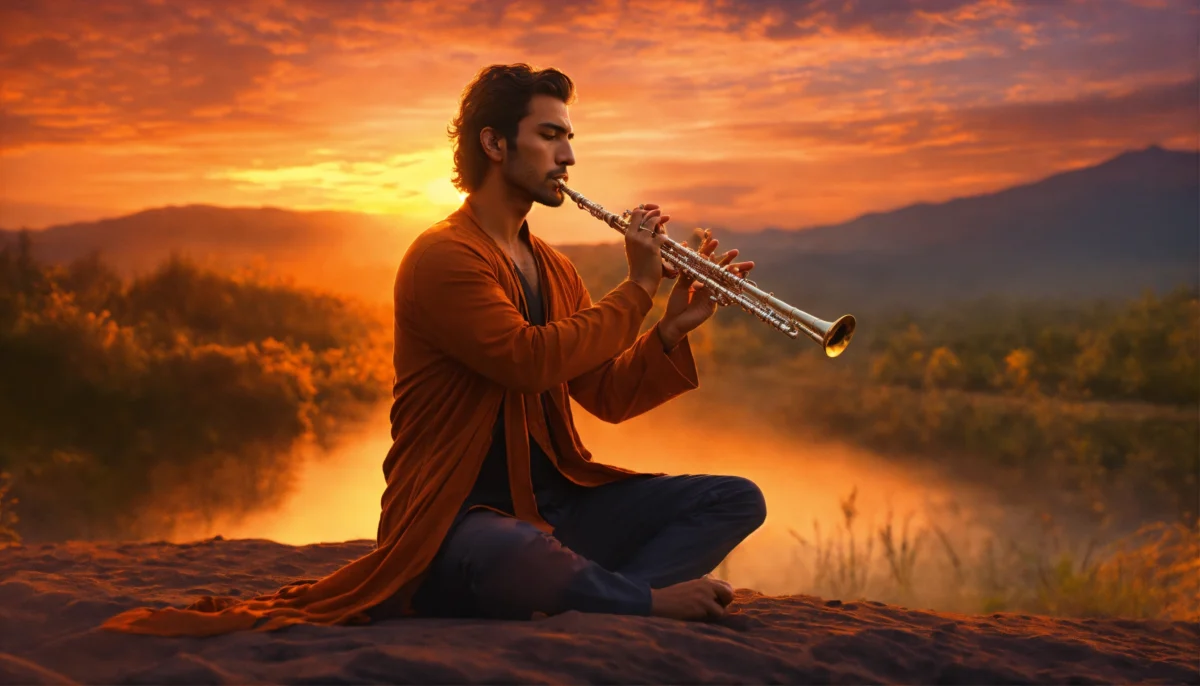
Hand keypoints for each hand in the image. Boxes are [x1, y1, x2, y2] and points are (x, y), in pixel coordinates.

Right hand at [623, 203, 670, 298]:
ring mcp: (642, 241)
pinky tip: (666, 241)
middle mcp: (633, 236)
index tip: (651, 210)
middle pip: (643, 214)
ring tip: (666, 218)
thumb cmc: (639, 267)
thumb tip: (653, 226)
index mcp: (628, 235)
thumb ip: (640, 237)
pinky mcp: (652, 247)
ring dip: (661, 219)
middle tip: (661, 212)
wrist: (640, 281)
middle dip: (653, 211)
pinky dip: (666, 237)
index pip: (634, 214)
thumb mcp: (635, 249)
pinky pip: (662, 236)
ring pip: (653, 221)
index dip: (644, 209)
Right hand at [650, 576, 734, 620]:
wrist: (658, 602)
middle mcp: (706, 586)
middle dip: (725, 605)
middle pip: (729, 594)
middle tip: (714, 611)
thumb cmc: (672, 598)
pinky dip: (708, 620)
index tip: (719, 603)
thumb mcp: (690, 588)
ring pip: (722, 610)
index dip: (726, 596)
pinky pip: (714, 616)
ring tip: (701, 616)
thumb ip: (704, 590)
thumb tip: (719, 599)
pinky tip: (697, 618)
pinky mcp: (700, 606)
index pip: (727, 586)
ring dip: (714, 615)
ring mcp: (704, 596)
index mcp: (704, 581)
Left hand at [658, 230, 753, 348]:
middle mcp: (708, 285)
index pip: (706, 262)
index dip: (710, 252)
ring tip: (737, 267)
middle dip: (729, 262)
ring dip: (730, 274)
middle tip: (736, 252)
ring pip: (723, 282)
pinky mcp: (713, 305)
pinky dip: (724, 287)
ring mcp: (712, 294)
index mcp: (700, 278)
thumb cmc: (676, 303)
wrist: (673, 321)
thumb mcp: (681, 284)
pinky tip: (730, 282)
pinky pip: (720, 294)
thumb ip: (687, 271)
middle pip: (720, 270)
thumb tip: (688, 251)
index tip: (715, 241)